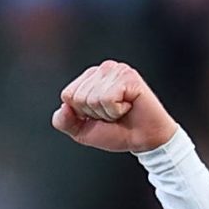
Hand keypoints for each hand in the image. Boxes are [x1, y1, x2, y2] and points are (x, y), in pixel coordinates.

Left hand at [52, 61, 178, 154]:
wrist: (144, 139)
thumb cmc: (117, 132)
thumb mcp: (82, 130)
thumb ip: (64, 121)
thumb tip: (63, 107)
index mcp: (89, 78)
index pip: (67, 95)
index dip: (81, 113)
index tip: (99, 115)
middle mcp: (102, 70)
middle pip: (78, 97)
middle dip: (94, 113)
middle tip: (113, 114)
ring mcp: (116, 70)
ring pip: (93, 98)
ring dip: (107, 113)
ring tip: (121, 110)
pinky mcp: (128, 76)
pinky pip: (108, 99)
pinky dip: (116, 110)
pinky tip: (128, 106)